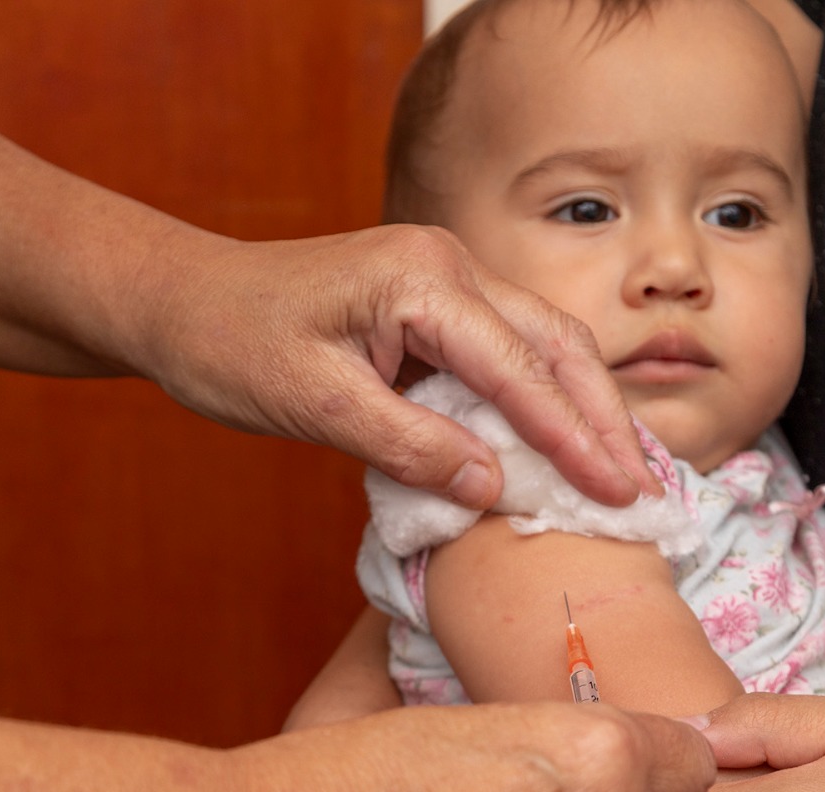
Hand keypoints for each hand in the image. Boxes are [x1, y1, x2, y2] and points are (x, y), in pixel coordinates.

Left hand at [135, 224, 658, 508]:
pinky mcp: (436, 300)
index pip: (519, 366)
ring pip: (544, 343)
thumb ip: (409, 446)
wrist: (183, 301)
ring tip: (622, 472)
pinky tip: (565, 442)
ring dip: (584, 408)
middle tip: (641, 490)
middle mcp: (448, 264)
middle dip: (602, 419)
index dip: (572, 436)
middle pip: (556, 343)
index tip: (615, 494)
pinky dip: (545, 398)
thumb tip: (495, 490)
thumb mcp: (315, 406)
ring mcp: (446, 276)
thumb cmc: (233, 346)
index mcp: (420, 278)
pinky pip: (510, 350)